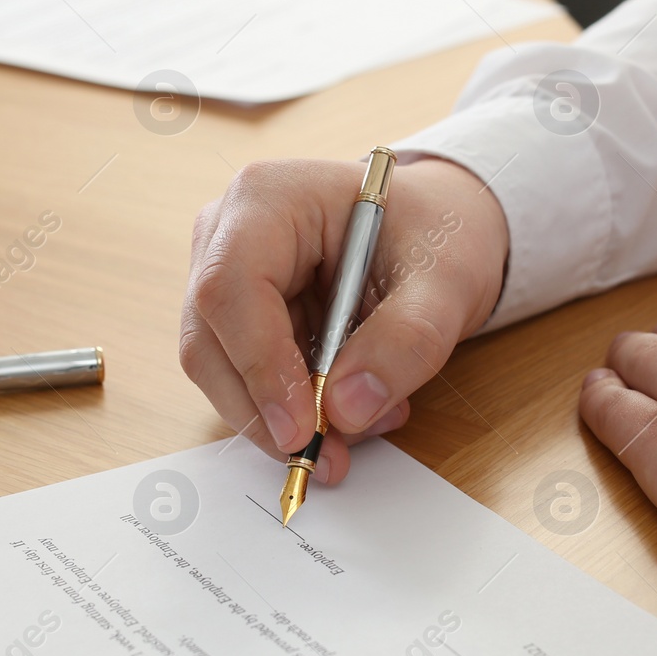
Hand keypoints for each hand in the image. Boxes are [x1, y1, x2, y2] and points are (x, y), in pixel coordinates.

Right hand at [181, 156, 508, 483]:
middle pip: (210, 339)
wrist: (440, 230)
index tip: (301, 428)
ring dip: (280, 417)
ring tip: (360, 429)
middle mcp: (227, 233)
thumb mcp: (446, 283)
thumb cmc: (438, 233)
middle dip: (265, 410)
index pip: (230, 287)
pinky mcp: (238, 317)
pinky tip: (349, 411)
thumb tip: (346, 411)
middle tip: (328, 456)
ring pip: (220, 370)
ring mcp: (224, 276)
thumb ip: (406, 341)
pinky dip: (290, 410)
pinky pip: (244, 379)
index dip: (259, 365)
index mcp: (268, 198)